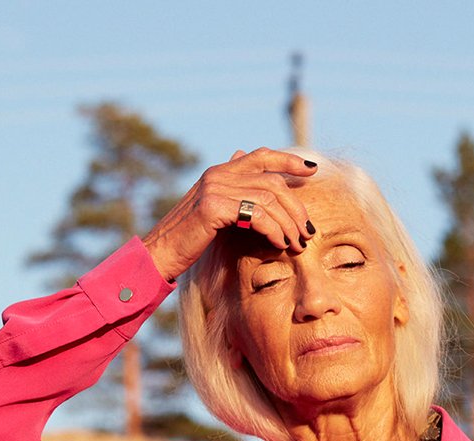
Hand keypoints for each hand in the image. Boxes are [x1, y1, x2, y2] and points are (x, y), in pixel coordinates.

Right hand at [142, 148, 317, 281]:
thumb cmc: (189, 237)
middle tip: (308, 232)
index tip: (313, 171)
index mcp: (221, 172)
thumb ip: (233, 191)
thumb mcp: (214, 210)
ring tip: (297, 244)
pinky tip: (280, 244)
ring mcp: (215, 188)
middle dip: (296, 207)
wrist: (161, 253)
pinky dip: (274, 230)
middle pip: (273, 182)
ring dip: (289, 224)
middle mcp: (219, 174)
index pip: (261, 156)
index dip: (289, 161)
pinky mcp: (213, 207)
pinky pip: (256, 215)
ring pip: (269, 200)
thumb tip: (244, 163)